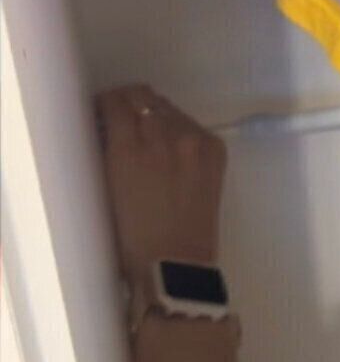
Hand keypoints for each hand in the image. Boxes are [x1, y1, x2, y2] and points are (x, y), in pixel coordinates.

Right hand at [96, 86, 226, 285]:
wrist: (175, 264)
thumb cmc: (128, 237)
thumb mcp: (104, 187)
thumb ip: (107, 149)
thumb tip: (108, 124)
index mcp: (128, 149)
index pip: (116, 101)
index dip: (105, 104)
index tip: (102, 114)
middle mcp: (163, 136)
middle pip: (143, 97)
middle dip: (129, 106)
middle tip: (124, 123)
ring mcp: (194, 141)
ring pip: (169, 109)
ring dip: (155, 117)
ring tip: (151, 140)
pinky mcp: (215, 150)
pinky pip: (192, 125)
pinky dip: (180, 131)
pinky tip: (174, 153)